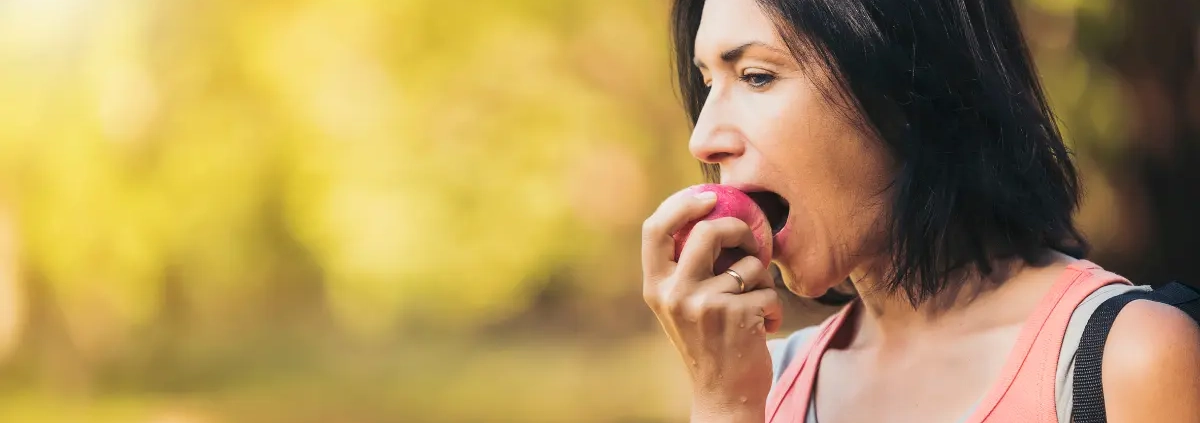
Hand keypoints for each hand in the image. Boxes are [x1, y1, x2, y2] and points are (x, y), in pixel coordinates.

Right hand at [641, 189, 783, 420]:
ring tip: (754, 305)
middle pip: (709, 231)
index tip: (708, 197)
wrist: (723, 395)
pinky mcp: (737, 316)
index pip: (655, 229)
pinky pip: (768, 290)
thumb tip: (709, 214)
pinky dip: (773, 306)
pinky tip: (763, 326)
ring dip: (762, 281)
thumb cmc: (707, 343)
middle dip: (739, 230)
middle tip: (752, 242)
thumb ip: (684, 267)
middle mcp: (674, 294)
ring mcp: (705, 305)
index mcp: (655, 287)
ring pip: (749, 263)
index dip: (681, 204)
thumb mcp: (680, 305)